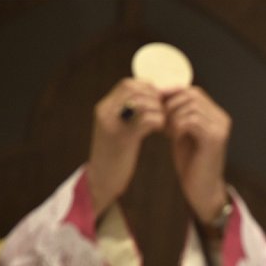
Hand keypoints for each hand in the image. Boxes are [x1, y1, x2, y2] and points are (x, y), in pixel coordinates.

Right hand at [86, 79, 164, 215]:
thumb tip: (152, 100)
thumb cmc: (115, 156)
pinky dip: (158, 122)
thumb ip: (130, 114)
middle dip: (155, 98)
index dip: (148, 88)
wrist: (101, 181)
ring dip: (158, 110)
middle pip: (135, 89)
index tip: (160, 102)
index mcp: (105, 108)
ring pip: (141, 101)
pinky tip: (160, 130)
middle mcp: (105, 112)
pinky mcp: (122, 138)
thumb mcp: (119, 130)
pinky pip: (145, 120)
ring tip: (163, 122)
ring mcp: (112, 124)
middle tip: (164, 111)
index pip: (128, 84)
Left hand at [163, 86, 230, 222]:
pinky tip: (172, 137)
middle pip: (192, 95)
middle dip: (170, 105)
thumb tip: (160, 95)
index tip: (155, 105)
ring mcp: (220, 127)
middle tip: (159, 120)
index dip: (172, 94)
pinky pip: (191, 120)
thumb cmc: (191, 163)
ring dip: (172, 116)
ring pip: (190, 106)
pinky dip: (177, 126)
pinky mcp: (214, 138)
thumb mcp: (182, 133)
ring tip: (166, 131)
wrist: (202, 190)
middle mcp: (221, 118)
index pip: (192, 91)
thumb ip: (178, 115)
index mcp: (215, 115)